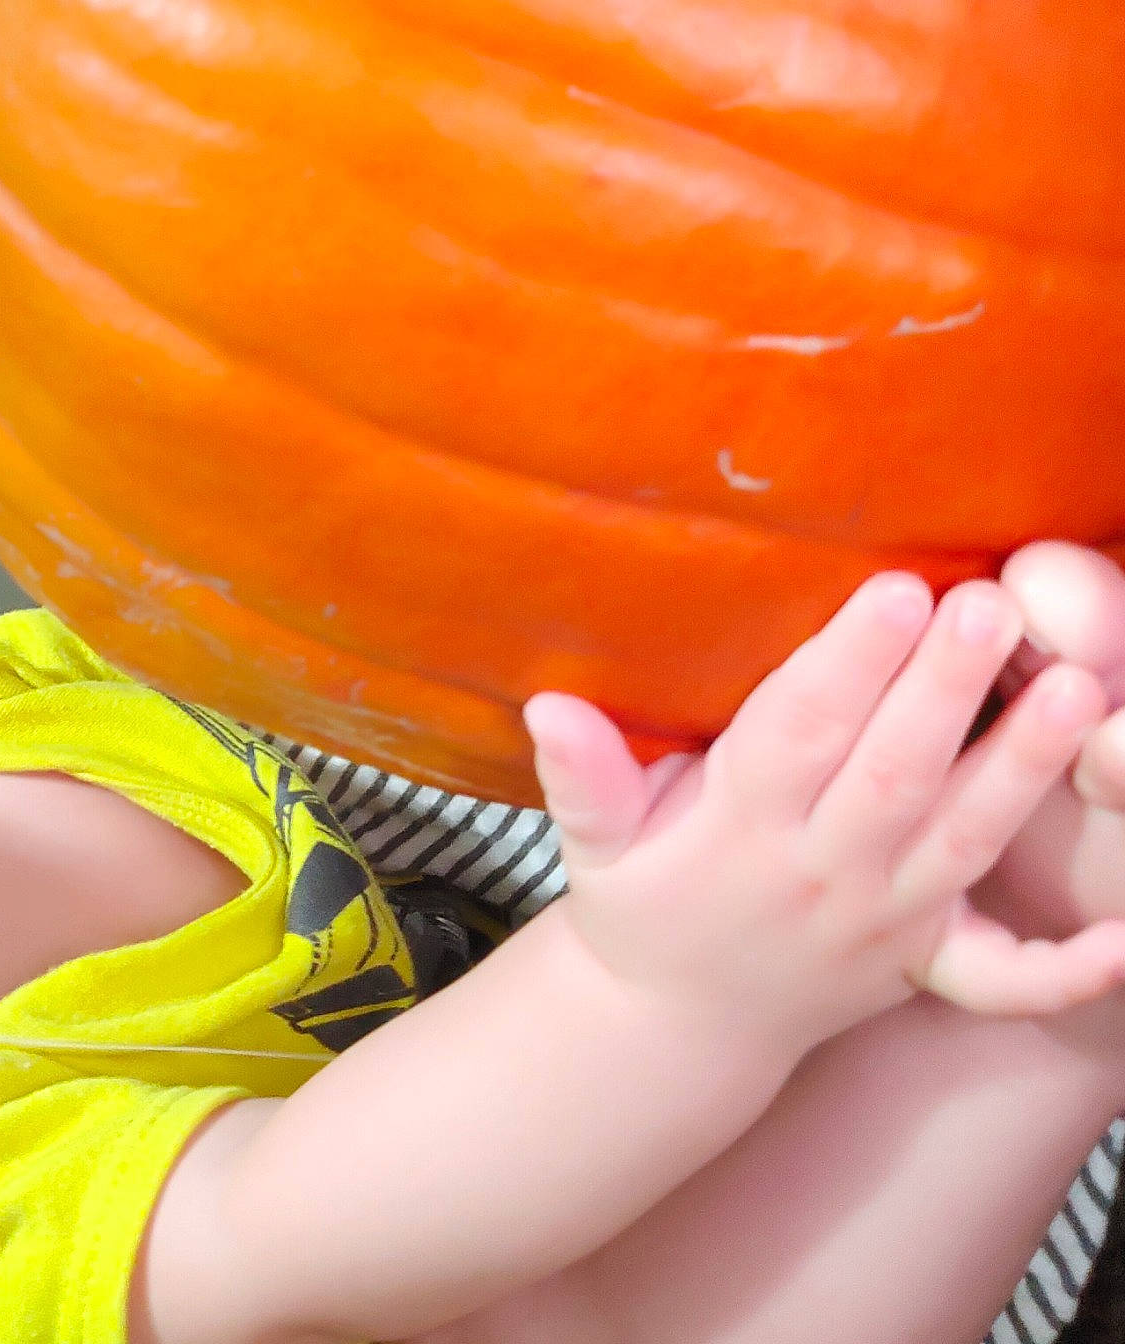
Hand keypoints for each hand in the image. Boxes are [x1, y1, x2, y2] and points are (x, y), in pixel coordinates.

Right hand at [525, 573, 1124, 1056]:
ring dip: (1022, 765)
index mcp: (737, 831)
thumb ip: (583, 778)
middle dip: (945, 689)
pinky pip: (1008, 974)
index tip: (893, 591)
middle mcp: (819, 874)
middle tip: (992, 605)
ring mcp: (884, 921)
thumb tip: (548, 705)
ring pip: (962, 838)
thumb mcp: (593, 847)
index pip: (796, 736)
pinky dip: (1073, 966)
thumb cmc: (639, 908)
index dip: (845, 665)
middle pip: (892, 774)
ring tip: (1075, 687)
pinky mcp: (928, 959)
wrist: (677, 1030)